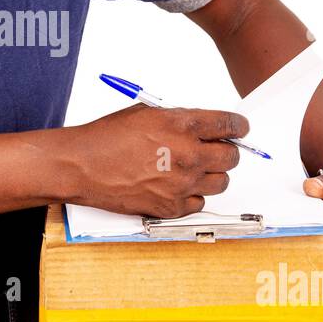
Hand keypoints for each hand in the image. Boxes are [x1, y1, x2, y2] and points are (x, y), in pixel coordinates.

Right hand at [63, 104, 247, 218]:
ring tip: (193, 170)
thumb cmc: (107, 137)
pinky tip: (177, 186)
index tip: (240, 130)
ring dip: (212, 175)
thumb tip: (202, 128)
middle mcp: (187, 154)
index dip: (238, 127)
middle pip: (231, 157)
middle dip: (227, 152)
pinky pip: (199, 204)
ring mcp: (181, 184)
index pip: (229, 125)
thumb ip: (179, 120)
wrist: (82, 166)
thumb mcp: (147, 114)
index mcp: (182, 125)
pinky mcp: (171, 207)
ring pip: (220, 183)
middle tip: (216, 150)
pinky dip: (192, 196)